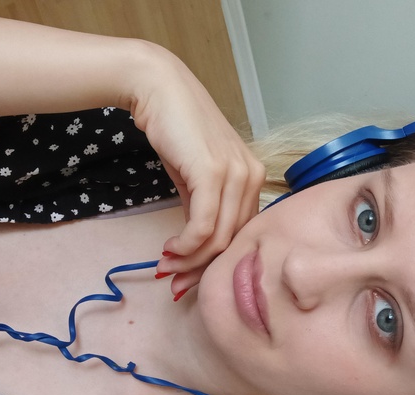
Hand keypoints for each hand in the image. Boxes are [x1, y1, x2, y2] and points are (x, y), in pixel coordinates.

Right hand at [129, 49, 265, 296]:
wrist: (159, 92)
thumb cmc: (177, 132)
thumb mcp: (194, 178)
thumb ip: (202, 211)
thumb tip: (195, 248)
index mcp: (254, 180)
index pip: (242, 234)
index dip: (216, 263)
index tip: (191, 279)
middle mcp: (253, 178)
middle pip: (233, 242)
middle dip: (202, 269)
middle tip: (175, 282)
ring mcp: (236, 175)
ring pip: (219, 239)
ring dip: (189, 261)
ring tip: (166, 268)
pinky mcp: (213, 173)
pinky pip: (203, 226)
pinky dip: (185, 245)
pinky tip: (169, 249)